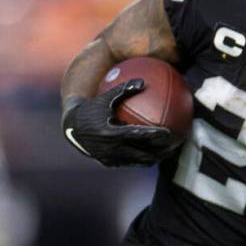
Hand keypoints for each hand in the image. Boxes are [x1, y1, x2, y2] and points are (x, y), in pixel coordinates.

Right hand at [62, 79, 177, 166]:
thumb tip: (143, 82)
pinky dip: (141, 160)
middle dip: (160, 152)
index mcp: (111, 133)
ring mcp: (110, 158)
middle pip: (143, 154)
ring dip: (153, 158)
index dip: (155, 135)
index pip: (139, 135)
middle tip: (174, 146)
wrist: (72, 128)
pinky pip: (129, 163)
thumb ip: (124, 90)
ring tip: (166, 153)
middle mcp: (111, 148)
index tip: (170, 133)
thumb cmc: (91, 109)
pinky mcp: (108, 163)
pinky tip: (151, 155)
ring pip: (137, 162)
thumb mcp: (105, 98)